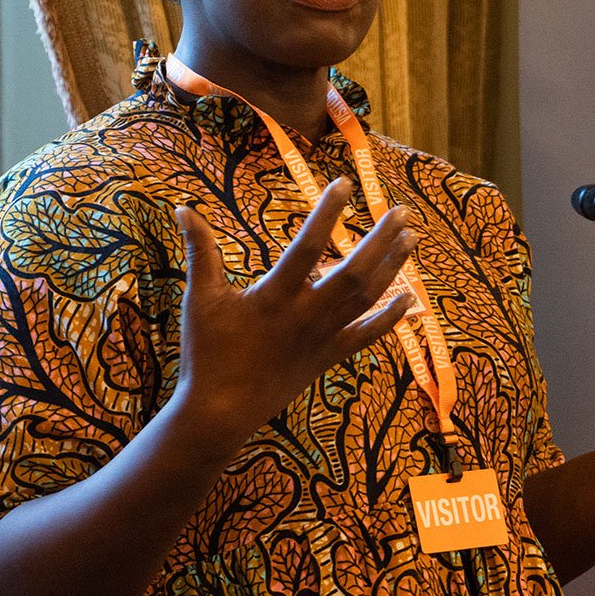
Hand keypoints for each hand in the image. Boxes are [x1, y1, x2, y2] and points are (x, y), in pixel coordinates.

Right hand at [169, 177, 416, 456]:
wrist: (220, 412)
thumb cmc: (208, 352)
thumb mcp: (200, 298)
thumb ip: (200, 251)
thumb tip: (182, 208)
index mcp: (275, 296)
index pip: (308, 246)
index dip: (327, 213)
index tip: (344, 183)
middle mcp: (306, 315)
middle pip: (354, 273)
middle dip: (381, 241)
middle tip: (401, 212)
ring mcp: (323, 338)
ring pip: (367, 299)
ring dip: (392, 268)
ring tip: (412, 238)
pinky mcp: (330, 356)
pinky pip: (367, 336)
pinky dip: (391, 317)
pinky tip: (411, 297)